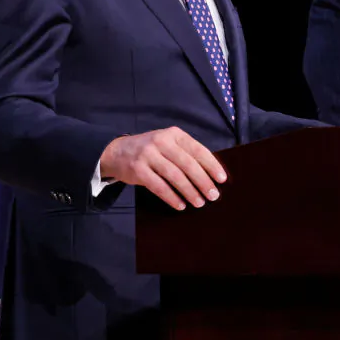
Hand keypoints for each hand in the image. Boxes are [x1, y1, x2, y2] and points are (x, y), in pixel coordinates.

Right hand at [99, 127, 226, 210]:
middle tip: (213, 195)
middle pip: (188, 164)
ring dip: (189, 191)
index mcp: (174, 134)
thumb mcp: (169, 143)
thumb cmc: (152, 150)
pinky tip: (181, 205)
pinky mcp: (137, 170)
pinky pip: (158, 186)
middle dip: (203, 182)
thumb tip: (211, 173)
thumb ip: (186, 153)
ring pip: (174, 176)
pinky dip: (171, 197)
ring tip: (200, 203)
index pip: (198, 150)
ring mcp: (148, 155)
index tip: (222, 179)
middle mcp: (161, 142)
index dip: (211, 165)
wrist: (117, 151)